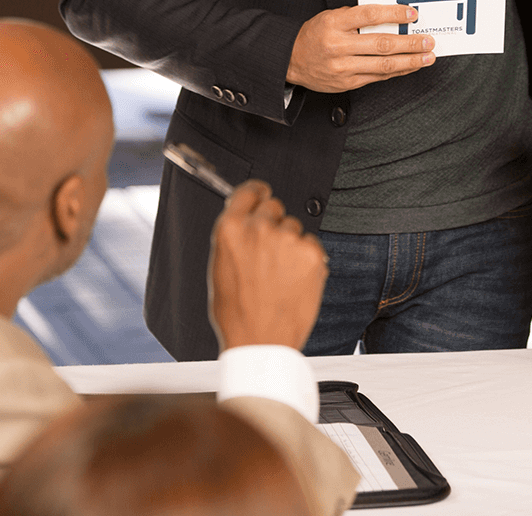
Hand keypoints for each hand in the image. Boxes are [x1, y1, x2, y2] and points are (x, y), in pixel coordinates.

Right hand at [208, 180, 328, 349]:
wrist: (261, 341)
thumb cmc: (237, 312)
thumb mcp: (220, 267)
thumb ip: (234, 237)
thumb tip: (244, 218)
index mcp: (231, 229)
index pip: (249, 191)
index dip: (258, 193)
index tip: (262, 194)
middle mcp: (259, 228)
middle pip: (274, 206)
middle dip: (274, 223)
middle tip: (270, 253)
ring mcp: (287, 239)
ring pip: (294, 227)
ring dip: (291, 244)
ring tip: (280, 275)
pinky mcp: (311, 253)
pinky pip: (312, 245)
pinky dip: (306, 259)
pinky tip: (294, 280)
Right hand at [286, 4, 434, 93]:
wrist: (291, 60)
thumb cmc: (314, 35)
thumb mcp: (331, 16)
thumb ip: (357, 16)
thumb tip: (391, 18)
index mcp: (334, 23)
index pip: (369, 15)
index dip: (393, 14)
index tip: (412, 14)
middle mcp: (338, 46)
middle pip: (381, 44)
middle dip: (410, 43)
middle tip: (428, 41)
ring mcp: (343, 67)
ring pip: (383, 65)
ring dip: (410, 61)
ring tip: (427, 57)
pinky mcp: (347, 83)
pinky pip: (378, 77)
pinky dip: (397, 72)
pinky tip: (410, 66)